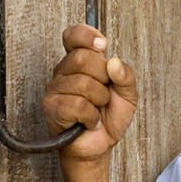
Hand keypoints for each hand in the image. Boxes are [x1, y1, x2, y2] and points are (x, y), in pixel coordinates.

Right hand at [42, 24, 136, 161]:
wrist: (99, 146)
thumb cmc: (108, 118)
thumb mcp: (128, 94)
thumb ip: (126, 75)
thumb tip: (114, 62)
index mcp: (80, 63)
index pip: (73, 36)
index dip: (87, 35)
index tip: (102, 45)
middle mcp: (64, 72)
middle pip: (84, 58)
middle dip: (103, 78)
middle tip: (103, 93)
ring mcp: (55, 89)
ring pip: (83, 83)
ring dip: (99, 100)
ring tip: (96, 108)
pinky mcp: (52, 107)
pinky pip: (78, 104)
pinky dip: (91, 116)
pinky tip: (89, 120)